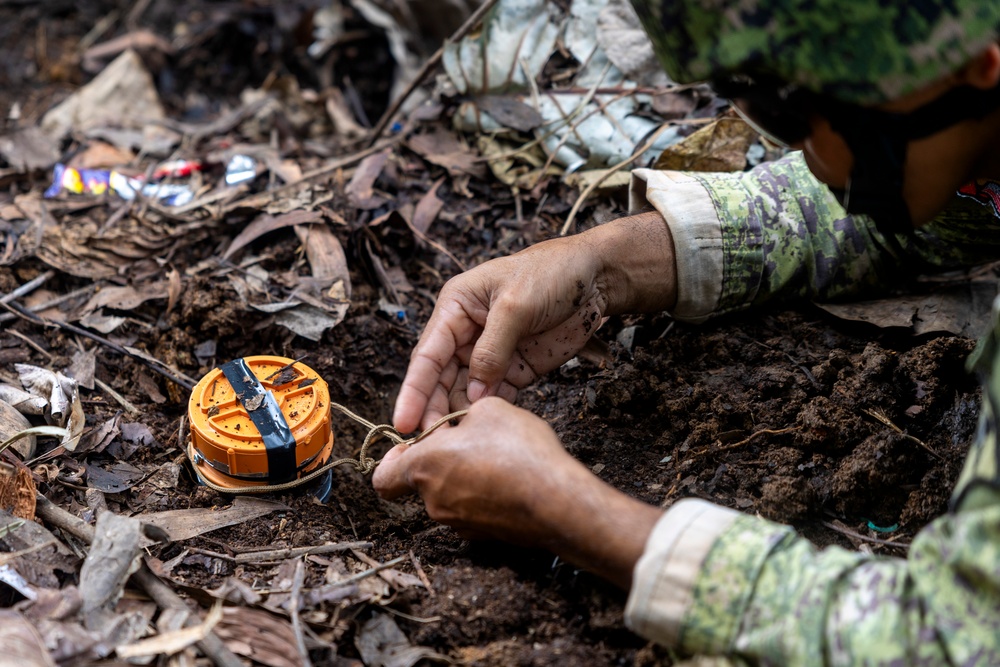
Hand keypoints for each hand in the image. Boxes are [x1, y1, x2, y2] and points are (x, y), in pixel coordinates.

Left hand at [373, 398, 661, 587]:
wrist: (556, 500)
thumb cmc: (518, 450)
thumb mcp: (490, 409)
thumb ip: (464, 415)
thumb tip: (464, 424)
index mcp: (424, 466)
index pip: (383, 477)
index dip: (392, 462)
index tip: (409, 447)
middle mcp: (433, 500)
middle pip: (423, 481)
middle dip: (441, 462)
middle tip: (469, 442)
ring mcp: (459, 523)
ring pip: (450, 496)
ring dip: (464, 478)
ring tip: (498, 458)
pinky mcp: (484, 537)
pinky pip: (474, 511)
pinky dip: (484, 496)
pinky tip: (511, 479)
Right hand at [393, 234, 607, 432]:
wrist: (596, 276)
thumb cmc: (550, 273)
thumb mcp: (515, 306)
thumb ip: (492, 350)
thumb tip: (471, 394)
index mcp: (455, 308)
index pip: (427, 355)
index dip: (414, 391)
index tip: (402, 422)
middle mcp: (466, 333)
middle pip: (440, 379)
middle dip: (433, 410)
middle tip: (428, 444)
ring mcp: (490, 354)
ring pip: (464, 392)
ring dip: (458, 417)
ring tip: (453, 446)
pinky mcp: (514, 369)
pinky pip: (494, 397)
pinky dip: (488, 415)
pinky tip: (482, 434)